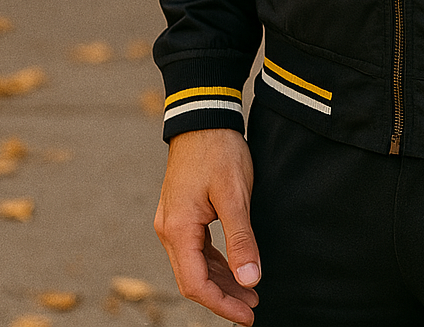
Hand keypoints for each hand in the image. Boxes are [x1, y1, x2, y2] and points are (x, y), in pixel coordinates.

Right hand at [154, 128, 260, 324]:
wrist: (204, 115)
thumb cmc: (218, 151)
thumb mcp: (234, 195)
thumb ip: (241, 239)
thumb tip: (250, 279)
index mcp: (178, 229)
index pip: (196, 284)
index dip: (222, 304)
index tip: (248, 314)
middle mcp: (169, 229)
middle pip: (193, 279)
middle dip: (223, 297)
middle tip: (253, 308)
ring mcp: (174, 221)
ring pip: (195, 265)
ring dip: (221, 281)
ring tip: (250, 293)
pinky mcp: (182, 213)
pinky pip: (196, 249)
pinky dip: (215, 263)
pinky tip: (234, 269)